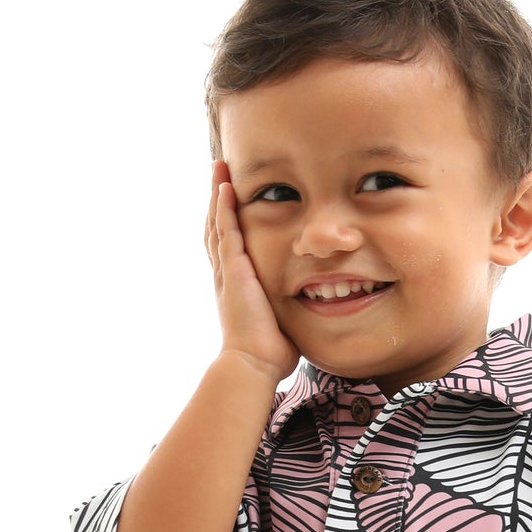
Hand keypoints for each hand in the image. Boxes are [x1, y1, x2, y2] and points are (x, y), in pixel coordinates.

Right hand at [205, 161, 299, 380]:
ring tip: (219, 168)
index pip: (229, 244)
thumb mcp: (280, 320)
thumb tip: (313, 306)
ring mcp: (227, 271)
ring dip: (218, 194)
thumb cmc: (271, 351)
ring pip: (218, 224)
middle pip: (217, 227)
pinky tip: (225, 188)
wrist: (255, 364)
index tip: (231, 198)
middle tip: (219, 172)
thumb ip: (289, 306)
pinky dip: (224, 209)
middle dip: (218, 198)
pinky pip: (226, 233)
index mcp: (236, 284)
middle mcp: (226, 274)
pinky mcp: (233, 272)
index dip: (228, 219)